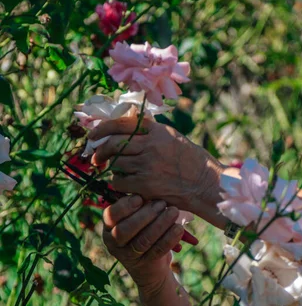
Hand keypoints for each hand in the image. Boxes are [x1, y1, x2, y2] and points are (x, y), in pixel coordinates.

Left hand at [89, 117, 224, 212]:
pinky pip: (120, 181)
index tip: (92, 136)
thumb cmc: (191, 160)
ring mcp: (147, 165)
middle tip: (96, 158)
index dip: (101, 129)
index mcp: (156, 131)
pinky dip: (118, 182)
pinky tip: (125, 183)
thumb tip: (127, 121)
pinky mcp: (145, 185)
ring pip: (115, 163)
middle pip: (113, 144)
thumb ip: (151, 130)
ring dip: (111, 168)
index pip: (120, 124)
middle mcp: (150, 145)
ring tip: (114, 170)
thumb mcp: (173, 136)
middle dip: (99, 152)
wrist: (205, 183)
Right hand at [102, 194, 183, 293]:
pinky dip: (169, 238)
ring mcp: (128, 256)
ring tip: (174, 212)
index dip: (125, 206)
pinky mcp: (145, 264)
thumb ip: (139, 203)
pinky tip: (179, 228)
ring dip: (160, 224)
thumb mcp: (137, 214)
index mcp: (109, 226)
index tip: (140, 197)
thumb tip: (150, 185)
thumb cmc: (143, 228)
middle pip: (125, 231)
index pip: (111, 215)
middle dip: (145, 215)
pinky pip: (157, 251)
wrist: (149, 263)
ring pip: (143, 241)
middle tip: (162, 204)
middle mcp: (114, 242)